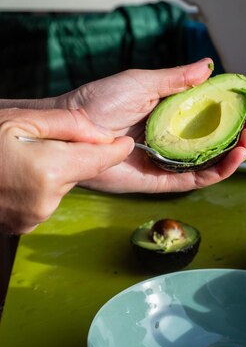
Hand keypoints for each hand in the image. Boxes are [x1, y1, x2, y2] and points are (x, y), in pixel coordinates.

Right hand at [0, 108, 133, 233]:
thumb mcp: (21, 120)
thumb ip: (67, 124)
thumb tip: (105, 134)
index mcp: (50, 170)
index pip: (100, 160)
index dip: (116, 150)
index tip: (126, 142)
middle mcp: (47, 200)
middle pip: (80, 172)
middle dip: (74, 156)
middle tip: (47, 141)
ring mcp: (34, 217)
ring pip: (63, 186)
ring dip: (54, 171)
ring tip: (25, 157)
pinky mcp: (23, 225)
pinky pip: (45, 200)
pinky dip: (39, 186)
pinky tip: (18, 174)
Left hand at [58, 58, 245, 193]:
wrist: (73, 130)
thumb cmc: (100, 102)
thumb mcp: (142, 82)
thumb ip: (176, 78)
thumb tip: (208, 66)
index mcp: (173, 113)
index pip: (213, 111)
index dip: (235, 106)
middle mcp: (176, 137)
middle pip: (219, 136)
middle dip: (243, 126)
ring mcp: (171, 160)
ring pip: (214, 159)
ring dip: (239, 148)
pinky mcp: (163, 180)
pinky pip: (198, 179)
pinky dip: (221, 170)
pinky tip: (236, 155)